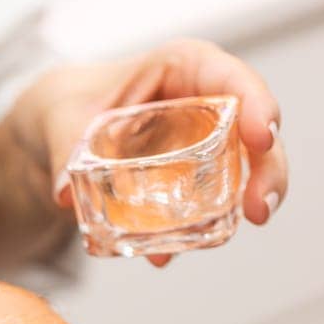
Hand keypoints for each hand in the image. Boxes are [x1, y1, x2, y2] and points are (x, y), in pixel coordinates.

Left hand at [0, 39, 286, 268]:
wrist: (56, 134)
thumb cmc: (67, 106)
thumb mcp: (58, 117)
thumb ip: (64, 148)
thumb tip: (66, 192)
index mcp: (180, 69)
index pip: (230, 78)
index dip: (255, 103)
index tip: (261, 137)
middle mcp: (202, 106)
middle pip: (253, 132)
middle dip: (267, 171)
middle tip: (258, 211)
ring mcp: (202, 148)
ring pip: (243, 173)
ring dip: (239, 208)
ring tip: (220, 237)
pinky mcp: (190, 185)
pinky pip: (205, 208)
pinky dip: (190, 234)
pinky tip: (164, 254)